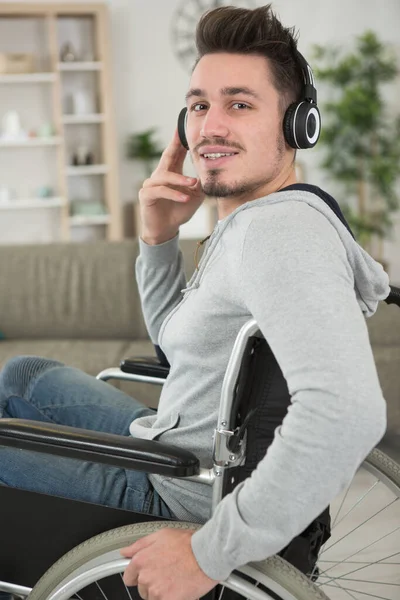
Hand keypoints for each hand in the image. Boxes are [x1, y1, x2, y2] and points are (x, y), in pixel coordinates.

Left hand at [121, 527, 218, 599]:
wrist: (206, 554)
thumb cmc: (187, 543)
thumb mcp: (161, 535)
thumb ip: (140, 545)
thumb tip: (125, 552)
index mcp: (141, 560)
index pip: (129, 577)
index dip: (138, 576)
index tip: (149, 574)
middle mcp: (146, 576)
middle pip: (142, 589)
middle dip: (153, 584)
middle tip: (168, 573)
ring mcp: (156, 591)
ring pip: (153, 598)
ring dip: (162, 593)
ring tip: (176, 580)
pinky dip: (172, 598)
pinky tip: (180, 589)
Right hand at [138, 129, 204, 244]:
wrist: (166, 229)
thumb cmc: (179, 211)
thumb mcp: (194, 196)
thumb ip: (200, 184)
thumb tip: (208, 171)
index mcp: (170, 173)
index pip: (176, 153)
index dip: (179, 140)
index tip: (184, 127)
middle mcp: (159, 175)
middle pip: (167, 156)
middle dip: (175, 145)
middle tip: (182, 135)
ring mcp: (150, 184)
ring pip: (165, 177)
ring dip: (180, 180)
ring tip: (192, 184)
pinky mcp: (146, 195)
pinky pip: (160, 191)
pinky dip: (173, 194)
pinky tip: (184, 198)